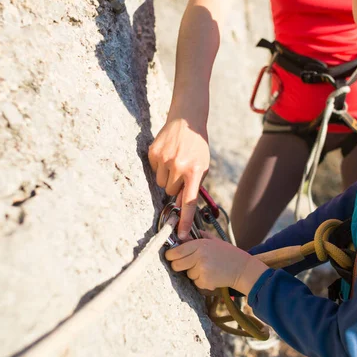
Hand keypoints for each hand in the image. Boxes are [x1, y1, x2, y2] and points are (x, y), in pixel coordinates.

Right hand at [149, 108, 209, 240]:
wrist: (187, 121)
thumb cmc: (197, 146)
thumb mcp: (203, 165)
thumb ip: (193, 185)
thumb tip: (182, 204)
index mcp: (194, 171)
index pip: (189, 202)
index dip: (184, 220)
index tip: (180, 235)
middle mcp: (179, 166)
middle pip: (170, 192)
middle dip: (175, 186)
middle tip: (180, 172)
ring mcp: (165, 159)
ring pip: (160, 183)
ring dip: (166, 177)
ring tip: (174, 162)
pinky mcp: (153, 153)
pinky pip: (153, 171)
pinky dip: (159, 167)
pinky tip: (167, 155)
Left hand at [165, 233, 268, 294]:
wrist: (243, 269)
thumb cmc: (228, 254)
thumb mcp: (214, 240)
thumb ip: (198, 237)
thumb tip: (181, 235)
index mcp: (200, 244)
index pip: (176, 251)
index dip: (170, 255)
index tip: (170, 256)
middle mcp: (199, 256)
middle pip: (176, 265)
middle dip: (178, 265)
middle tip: (187, 264)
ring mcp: (202, 269)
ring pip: (187, 274)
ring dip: (193, 273)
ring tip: (208, 268)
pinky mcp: (205, 281)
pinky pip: (196, 282)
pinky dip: (201, 281)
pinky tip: (212, 275)